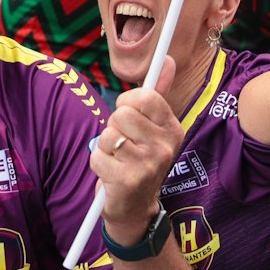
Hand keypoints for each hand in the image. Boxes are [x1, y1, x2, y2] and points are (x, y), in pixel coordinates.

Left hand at [94, 58, 184, 241]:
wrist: (137, 209)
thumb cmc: (140, 161)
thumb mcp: (153, 128)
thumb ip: (158, 93)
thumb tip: (167, 59)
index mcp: (173, 129)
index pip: (145, 96)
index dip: (128, 103)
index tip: (129, 117)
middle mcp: (165, 147)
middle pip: (121, 114)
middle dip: (114, 127)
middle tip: (123, 145)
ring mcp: (148, 165)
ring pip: (107, 135)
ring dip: (104, 147)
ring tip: (117, 160)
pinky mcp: (127, 181)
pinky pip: (97, 155)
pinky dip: (98, 164)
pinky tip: (111, 175)